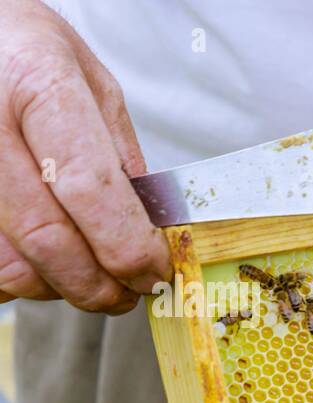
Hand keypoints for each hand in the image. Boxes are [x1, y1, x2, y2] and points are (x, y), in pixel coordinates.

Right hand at [0, 0, 169, 313]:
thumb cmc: (30, 55)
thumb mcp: (93, 86)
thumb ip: (122, 159)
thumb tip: (152, 233)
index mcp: (38, 86)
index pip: (89, 188)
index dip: (127, 246)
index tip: (155, 272)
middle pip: (47, 237)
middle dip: (99, 284)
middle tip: (128, 294)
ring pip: (9, 263)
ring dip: (59, 288)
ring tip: (89, 279)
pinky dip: (20, 278)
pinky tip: (41, 264)